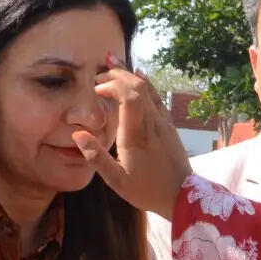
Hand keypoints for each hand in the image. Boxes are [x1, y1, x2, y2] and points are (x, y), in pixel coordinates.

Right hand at [81, 57, 191, 218]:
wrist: (182, 198)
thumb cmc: (146, 190)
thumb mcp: (116, 180)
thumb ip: (96, 157)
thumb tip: (77, 134)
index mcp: (137, 135)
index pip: (130, 97)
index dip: (114, 85)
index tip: (97, 89)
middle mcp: (152, 124)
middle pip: (139, 87)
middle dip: (118, 74)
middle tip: (99, 72)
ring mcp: (164, 123)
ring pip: (149, 90)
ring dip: (130, 74)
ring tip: (113, 62)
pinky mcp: (169, 126)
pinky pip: (157, 98)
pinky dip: (145, 84)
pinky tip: (138, 75)